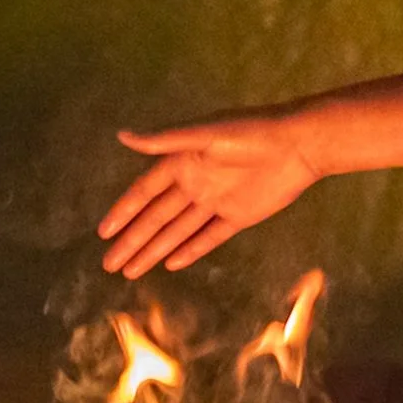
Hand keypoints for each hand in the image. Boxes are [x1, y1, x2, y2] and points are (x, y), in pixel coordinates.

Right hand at [97, 115, 320, 276]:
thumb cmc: (251, 131)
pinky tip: (172, 263)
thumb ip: (165, 140)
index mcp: (182, 162)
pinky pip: (210, 237)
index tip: (103, 233)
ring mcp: (216, 201)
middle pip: (156, 218)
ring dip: (155, 250)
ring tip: (132, 271)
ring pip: (178, 231)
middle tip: (109, 264)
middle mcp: (195, 184)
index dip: (123, 212)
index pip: (144, 192)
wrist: (299, 144)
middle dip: (132, 241)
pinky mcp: (240, 215)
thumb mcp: (205, 134)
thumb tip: (122, 135)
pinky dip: (192, 250)